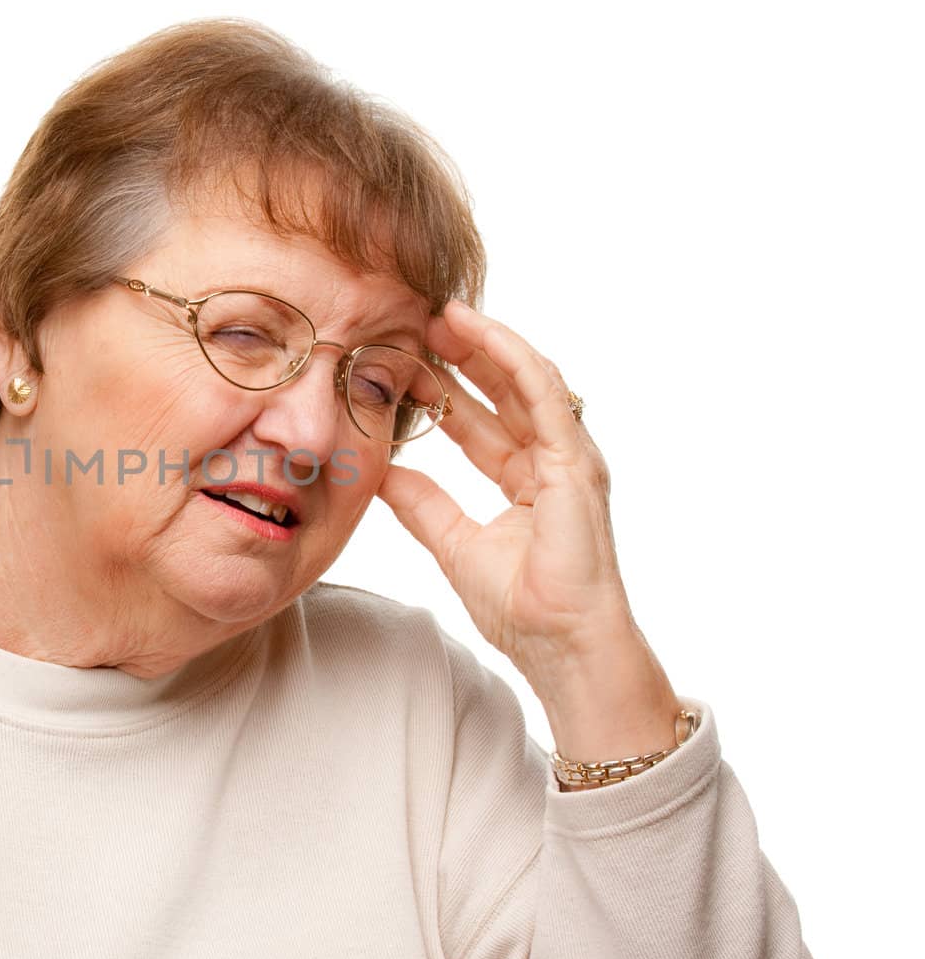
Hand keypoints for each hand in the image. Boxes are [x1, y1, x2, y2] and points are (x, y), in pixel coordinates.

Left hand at [377, 298, 678, 759]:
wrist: (562, 646)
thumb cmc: (523, 611)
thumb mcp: (453, 545)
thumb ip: (422, 506)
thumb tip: (382, 474)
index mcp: (528, 481)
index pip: (482, 424)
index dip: (445, 392)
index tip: (403, 364)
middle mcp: (552, 462)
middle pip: (503, 393)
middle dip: (462, 355)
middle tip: (417, 321)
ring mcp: (569, 458)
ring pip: (525, 380)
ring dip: (485, 343)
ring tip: (442, 312)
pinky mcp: (576, 460)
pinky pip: (543, 394)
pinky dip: (511, 357)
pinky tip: (478, 332)